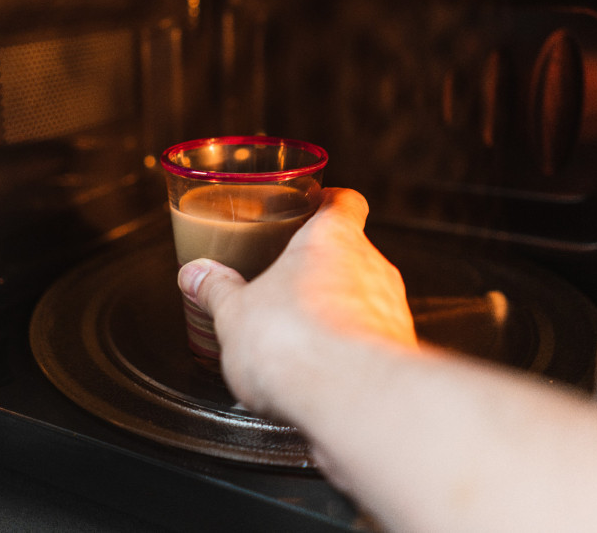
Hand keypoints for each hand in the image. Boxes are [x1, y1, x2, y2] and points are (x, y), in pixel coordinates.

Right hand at [177, 187, 416, 421]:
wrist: (345, 396)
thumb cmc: (295, 340)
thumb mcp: (233, 313)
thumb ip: (216, 290)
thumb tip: (197, 276)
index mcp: (331, 238)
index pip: (344, 202)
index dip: (331, 201)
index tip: (317, 204)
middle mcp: (372, 266)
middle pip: (353, 253)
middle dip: (323, 269)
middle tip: (290, 282)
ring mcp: (392, 309)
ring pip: (367, 298)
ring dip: (339, 311)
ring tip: (302, 336)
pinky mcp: (399, 351)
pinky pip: (374, 340)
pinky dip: (351, 349)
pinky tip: (322, 370)